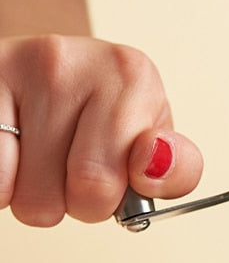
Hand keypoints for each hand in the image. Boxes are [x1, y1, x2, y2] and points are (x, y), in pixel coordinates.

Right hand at [0, 35, 201, 225]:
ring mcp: (14, 65)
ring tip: (45, 157)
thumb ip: (177, 170)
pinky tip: (15, 153)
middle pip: (77, 195)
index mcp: (132, 77)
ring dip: (36, 195)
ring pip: (28, 197)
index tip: (119, 179)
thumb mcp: (153, 145)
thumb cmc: (107, 121)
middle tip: (77, 168)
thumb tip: (154, 165)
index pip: (108, 183)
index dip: (111, 199)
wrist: (47, 74)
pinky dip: (4, 185)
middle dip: (80, 202)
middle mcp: (70, 60)